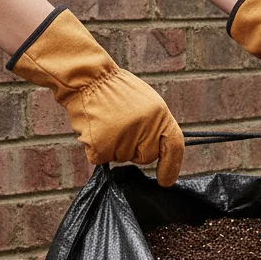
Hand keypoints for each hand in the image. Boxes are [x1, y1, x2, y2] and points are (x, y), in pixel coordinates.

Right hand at [10, 8, 183, 185]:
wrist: (86, 77)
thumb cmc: (114, 89)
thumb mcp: (146, 102)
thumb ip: (155, 125)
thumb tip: (161, 151)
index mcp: (160, 115)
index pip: (174, 146)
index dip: (172, 166)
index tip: (165, 182)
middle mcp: (145, 128)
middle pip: (145, 157)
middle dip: (135, 149)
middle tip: (121, 126)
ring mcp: (123, 138)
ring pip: (122, 158)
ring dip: (113, 146)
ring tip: (105, 121)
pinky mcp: (102, 146)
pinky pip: (102, 158)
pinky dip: (96, 148)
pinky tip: (94, 128)